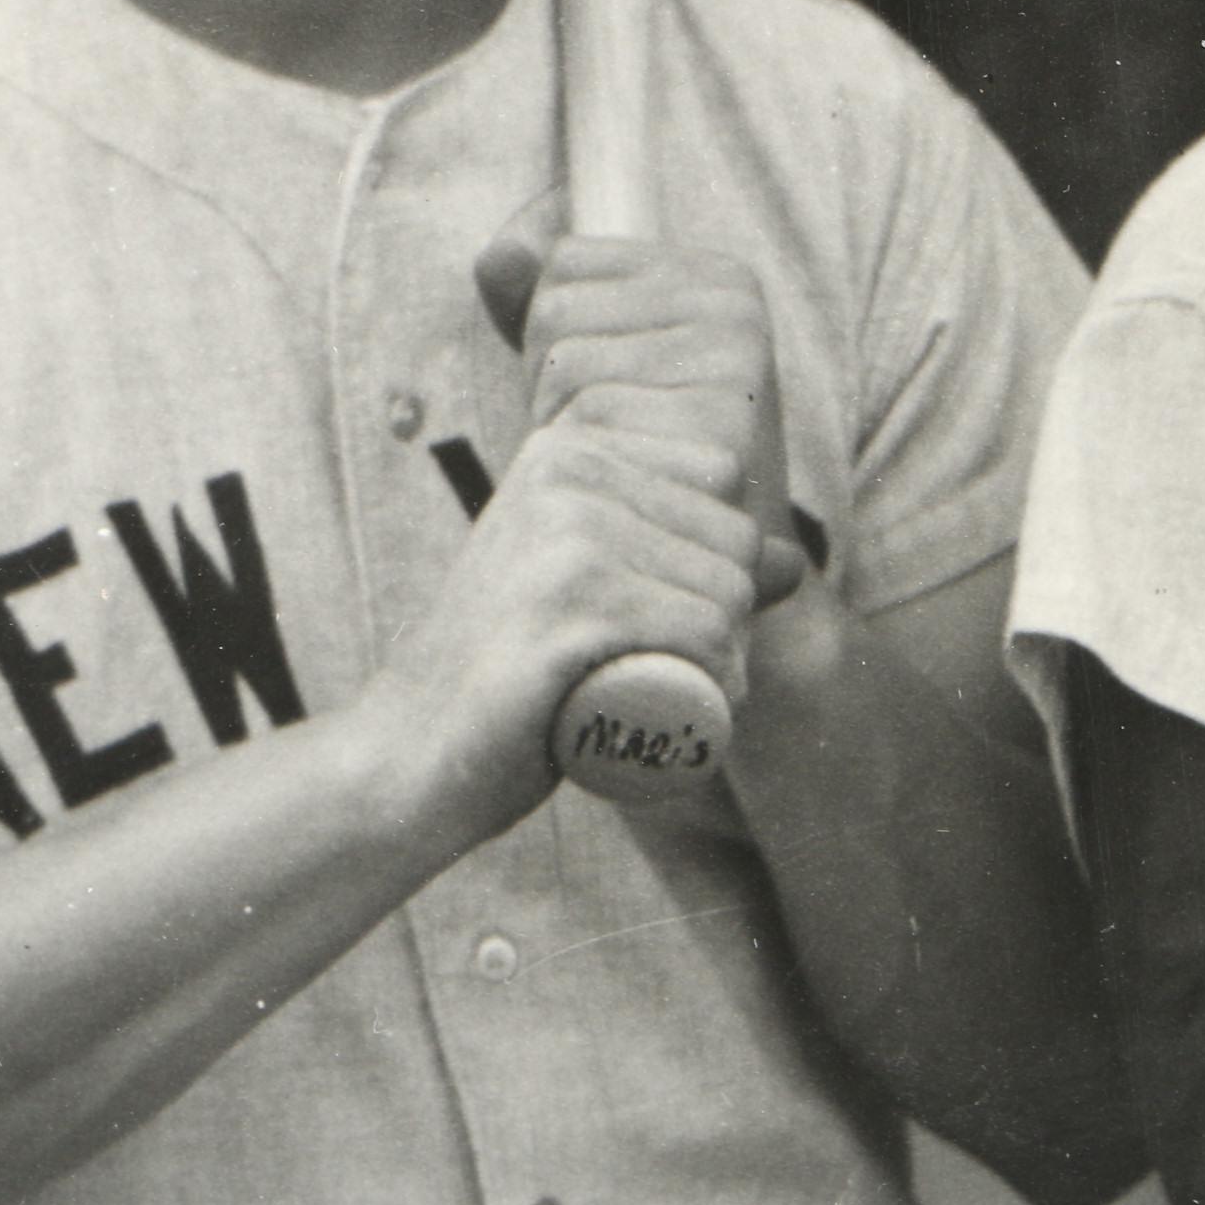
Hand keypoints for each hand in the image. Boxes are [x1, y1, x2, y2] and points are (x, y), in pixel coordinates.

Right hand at [357, 415, 775, 839]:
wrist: (410, 755)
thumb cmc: (517, 671)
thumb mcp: (598, 590)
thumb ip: (685, 560)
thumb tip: (794, 559)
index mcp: (571, 449)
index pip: (722, 477)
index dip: (716, 557)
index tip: (656, 607)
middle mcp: (568, 477)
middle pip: (734, 541)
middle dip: (727, 618)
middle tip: (660, 669)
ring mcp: (565, 541)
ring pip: (727, 595)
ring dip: (723, 661)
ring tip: (653, 692)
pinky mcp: (568, 610)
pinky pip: (702, 636)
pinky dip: (711, 684)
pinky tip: (663, 709)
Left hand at [479, 232, 799, 597]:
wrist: (705, 571)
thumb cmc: (644, 466)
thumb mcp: (599, 363)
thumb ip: (543, 297)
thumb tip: (502, 255)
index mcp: (715, 277)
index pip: (563, 263)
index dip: (556, 338)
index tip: (611, 390)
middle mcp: (734, 305)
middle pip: (557, 310)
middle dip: (554, 384)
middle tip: (617, 439)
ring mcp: (731, 359)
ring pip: (563, 363)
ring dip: (566, 428)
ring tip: (623, 464)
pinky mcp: (716, 420)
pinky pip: (585, 415)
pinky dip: (585, 459)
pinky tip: (629, 486)